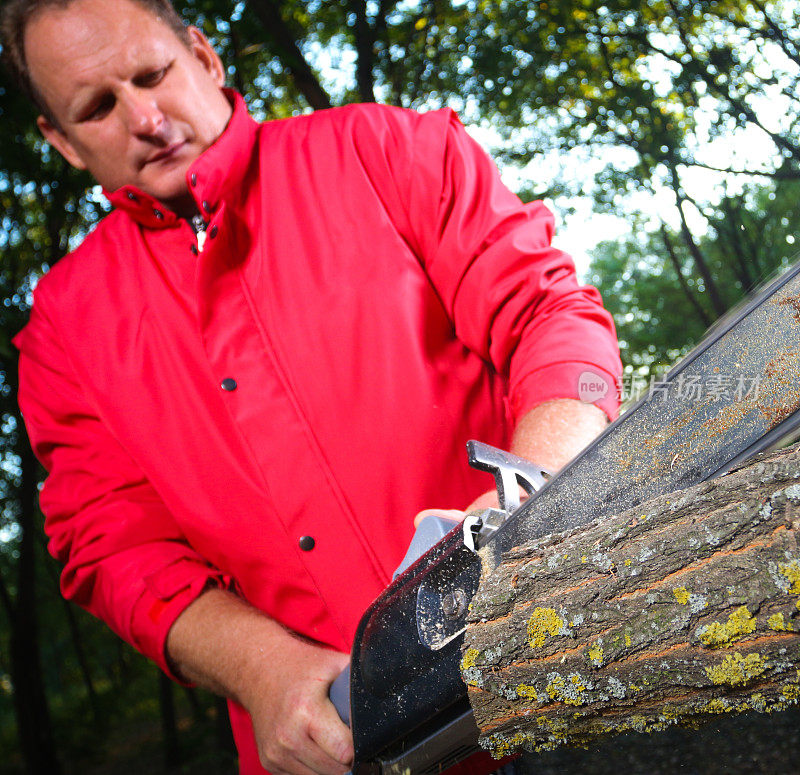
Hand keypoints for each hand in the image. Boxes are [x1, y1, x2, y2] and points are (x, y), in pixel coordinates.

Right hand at [241, 638, 352, 774]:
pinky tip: (314, 744)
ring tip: (331, 740)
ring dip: (331, 765)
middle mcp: (288, 736)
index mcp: (306, 711)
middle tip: (348, 737)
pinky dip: (313, 766)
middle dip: (347, 758)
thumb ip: (357, 683)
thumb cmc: (301, 667)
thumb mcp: (332, 664)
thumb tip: (388, 691)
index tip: (362, 734)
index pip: (345, 752)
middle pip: (335, 770)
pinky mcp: (269, 762)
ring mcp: (276, 752)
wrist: (260, 670)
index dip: (359, 745)